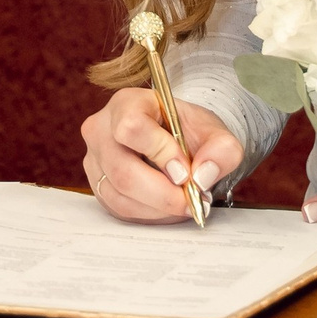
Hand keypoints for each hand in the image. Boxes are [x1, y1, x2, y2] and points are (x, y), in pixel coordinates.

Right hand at [80, 88, 242, 222]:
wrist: (178, 140)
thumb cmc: (189, 131)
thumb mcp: (213, 131)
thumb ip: (221, 148)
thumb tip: (203, 176)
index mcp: (127, 103)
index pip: (131, 128)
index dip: (160, 153)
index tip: (186, 171)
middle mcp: (101, 129)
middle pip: (123, 171)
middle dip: (163, 194)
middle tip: (193, 200)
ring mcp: (95, 159)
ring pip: (120, 195)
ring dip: (159, 208)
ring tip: (185, 202)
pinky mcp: (98, 185)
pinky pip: (119, 209)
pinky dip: (149, 214)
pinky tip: (168, 206)